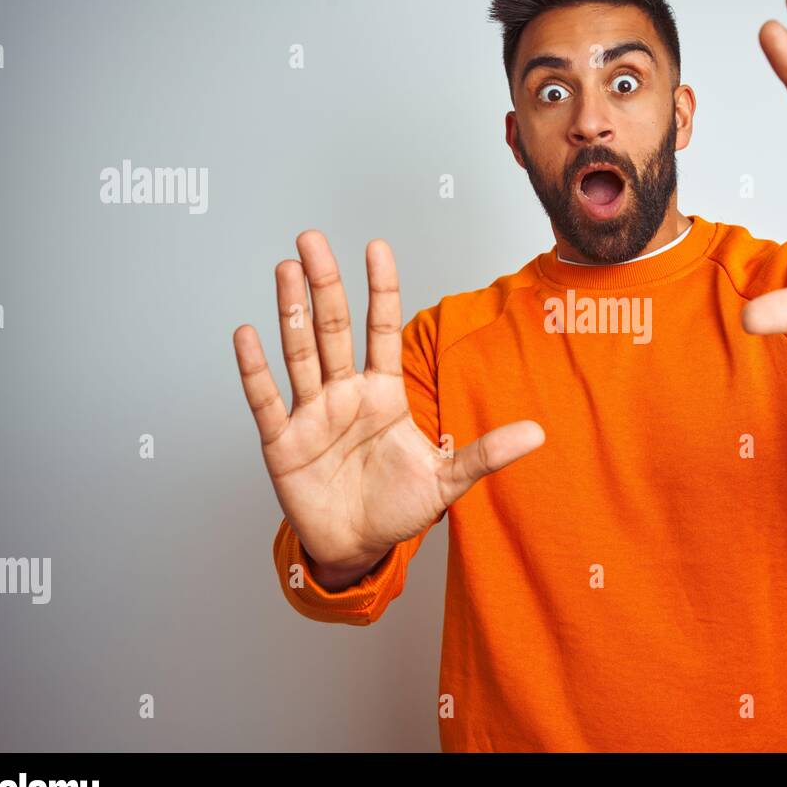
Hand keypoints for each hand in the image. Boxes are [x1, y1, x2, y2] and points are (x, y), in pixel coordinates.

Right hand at [233, 231, 543, 571]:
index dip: (381, 288)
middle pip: (334, 328)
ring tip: (285, 266)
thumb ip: (486, 452)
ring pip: (301, 352)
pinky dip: (256, 368)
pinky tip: (248, 334)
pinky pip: (267, 399)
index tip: (377, 247)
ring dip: (291, 310)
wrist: (358, 548)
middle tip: (313, 238)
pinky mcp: (283, 442)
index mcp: (383, 393)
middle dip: (325, 283)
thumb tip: (539, 434)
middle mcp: (345, 394)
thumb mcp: (447, 479)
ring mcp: (312, 414)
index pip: (382, 328)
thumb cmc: (398, 507)